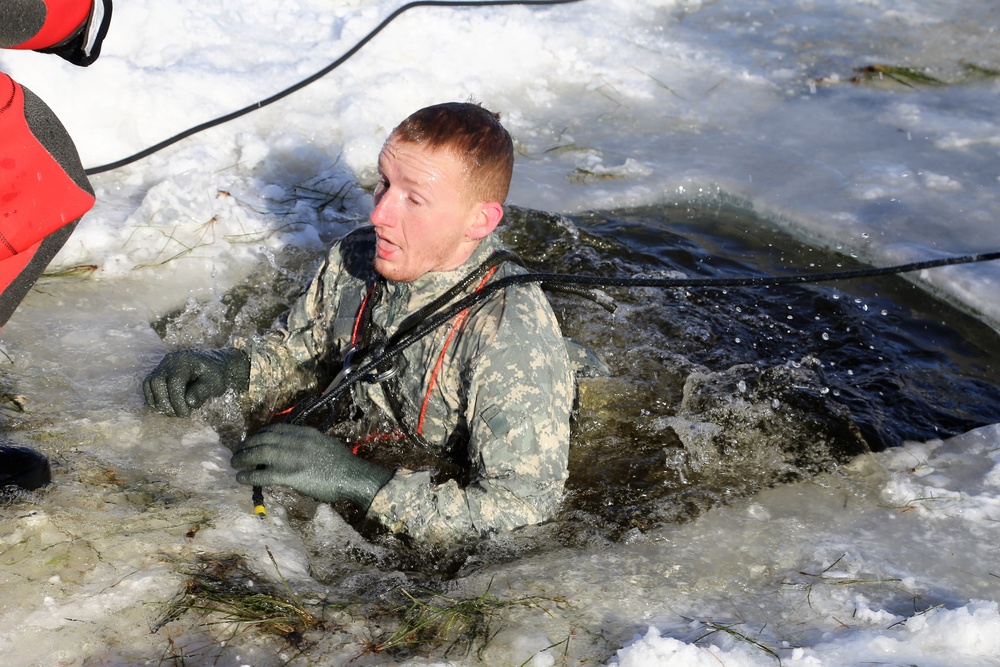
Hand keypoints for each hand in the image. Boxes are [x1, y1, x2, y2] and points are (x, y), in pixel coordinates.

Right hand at [143, 348, 249, 416]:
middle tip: (180, 414)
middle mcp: (170, 360)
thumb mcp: (215, 383)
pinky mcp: (158, 372)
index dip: (177, 401)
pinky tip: (167, 407)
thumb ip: (203, 391)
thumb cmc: (215, 375)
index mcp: (185, 361)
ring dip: (158, 402)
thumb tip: (189, 402)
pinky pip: (148, 386)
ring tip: (174, 412)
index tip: (186, 413)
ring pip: (149, 384)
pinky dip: (154, 398)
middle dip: (165, 402)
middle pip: (157, 382)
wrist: (214, 365)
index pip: (175, 381)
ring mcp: (162, 365)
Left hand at [231, 423, 392, 509]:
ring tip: (235, 463)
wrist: (353, 476)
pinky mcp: (291, 475)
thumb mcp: (324, 444)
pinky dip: (249, 475)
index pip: (276, 429)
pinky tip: (241, 478)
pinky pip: (263, 474)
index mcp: (305, 433)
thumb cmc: (342, 464)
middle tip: (238, 451)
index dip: (260, 434)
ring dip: (244, 457)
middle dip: (247, 444)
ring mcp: (293, 457)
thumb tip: (293, 451)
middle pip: (264, 439)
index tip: (252, 439)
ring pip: (260, 453)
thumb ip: (307, 445)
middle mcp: (296, 441)